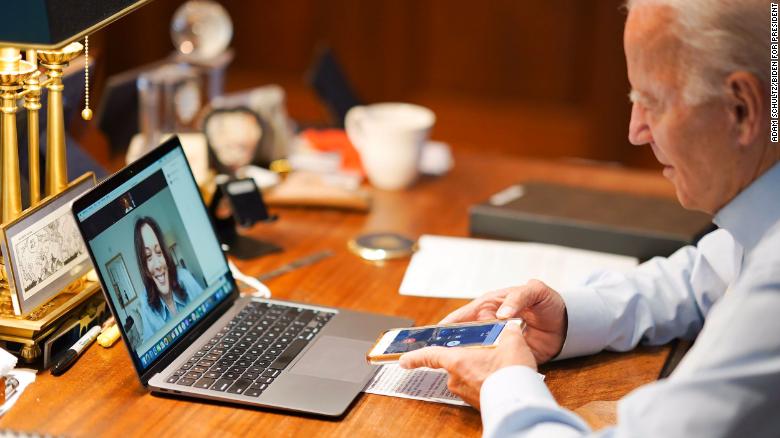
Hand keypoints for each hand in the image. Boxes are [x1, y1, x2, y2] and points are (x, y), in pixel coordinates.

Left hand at [399, 322, 535, 408]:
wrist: (521, 403)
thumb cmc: (511, 374)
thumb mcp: (512, 342)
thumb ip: (507, 331)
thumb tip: (510, 327)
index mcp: (457, 361)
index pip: (430, 356)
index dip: (415, 357)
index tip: (403, 361)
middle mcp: (456, 379)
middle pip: (454, 365)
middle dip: (467, 359)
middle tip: (486, 355)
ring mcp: (466, 393)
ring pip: (466, 377)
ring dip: (478, 372)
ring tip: (498, 367)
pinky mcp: (477, 404)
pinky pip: (476, 388)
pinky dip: (485, 383)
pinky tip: (500, 379)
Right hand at [441, 279, 566, 362]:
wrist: (568, 324)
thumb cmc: (548, 302)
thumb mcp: (535, 292)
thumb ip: (518, 298)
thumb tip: (501, 313)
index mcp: (491, 305)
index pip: (464, 314)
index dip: (448, 324)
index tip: (434, 335)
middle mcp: (490, 322)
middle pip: (465, 335)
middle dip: (451, 344)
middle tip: (436, 356)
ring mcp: (497, 340)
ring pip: (476, 350)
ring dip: (466, 358)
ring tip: (451, 369)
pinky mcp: (507, 355)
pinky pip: (491, 362)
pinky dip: (483, 368)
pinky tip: (475, 376)